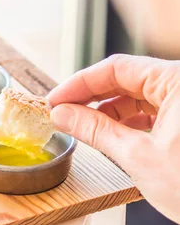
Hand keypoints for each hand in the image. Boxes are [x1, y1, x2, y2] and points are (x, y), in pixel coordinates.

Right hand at [48, 54, 179, 222]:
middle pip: (126, 79)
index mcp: (178, 81)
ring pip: (137, 95)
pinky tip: (110, 134)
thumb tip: (64, 115)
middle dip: (91, 97)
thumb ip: (95, 130)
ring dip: (108, 110)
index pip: (117, 68)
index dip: (80, 84)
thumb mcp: (138, 156)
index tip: (56, 99)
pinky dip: (128, 121)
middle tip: (63, 113)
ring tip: (82, 127)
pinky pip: (151, 110)